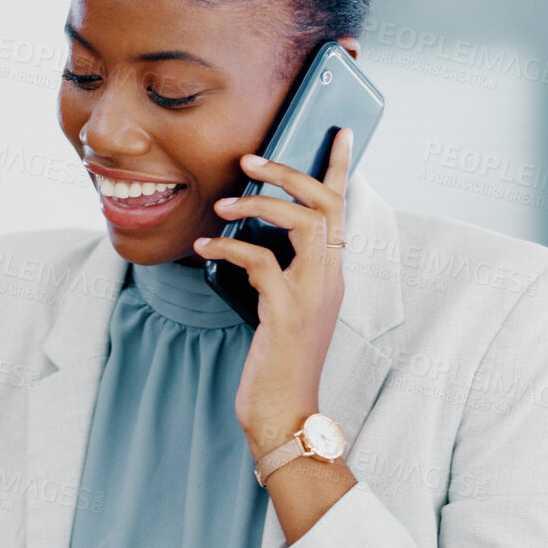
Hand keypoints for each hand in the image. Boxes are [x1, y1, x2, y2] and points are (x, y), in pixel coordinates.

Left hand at [193, 128, 351, 460]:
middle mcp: (329, 279)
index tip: (335, 131)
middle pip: (327, 204)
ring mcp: (312, 295)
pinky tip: (204, 245)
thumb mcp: (280, 307)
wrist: (283, 415)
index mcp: (330, 274)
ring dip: (261, 204)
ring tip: (223, 204)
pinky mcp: (286, 314)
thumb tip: (248, 235)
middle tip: (253, 156)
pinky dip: (230, 247)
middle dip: (291, 173)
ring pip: (305, 225)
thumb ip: (276, 270)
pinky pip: (262, 262)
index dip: (338, 167)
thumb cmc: (276, 362)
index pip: (342, 209)